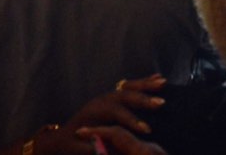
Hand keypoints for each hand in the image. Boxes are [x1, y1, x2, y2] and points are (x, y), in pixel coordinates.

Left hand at [31, 75, 166, 154]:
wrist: (62, 138)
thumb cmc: (72, 146)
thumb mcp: (79, 150)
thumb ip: (91, 148)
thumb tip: (102, 147)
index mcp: (94, 113)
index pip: (115, 113)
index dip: (130, 121)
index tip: (147, 130)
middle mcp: (101, 100)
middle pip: (124, 96)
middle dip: (143, 99)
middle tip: (160, 103)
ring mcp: (106, 96)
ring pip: (128, 87)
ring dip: (146, 85)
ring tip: (163, 82)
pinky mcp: (112, 97)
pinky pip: (130, 87)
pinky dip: (144, 82)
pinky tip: (157, 78)